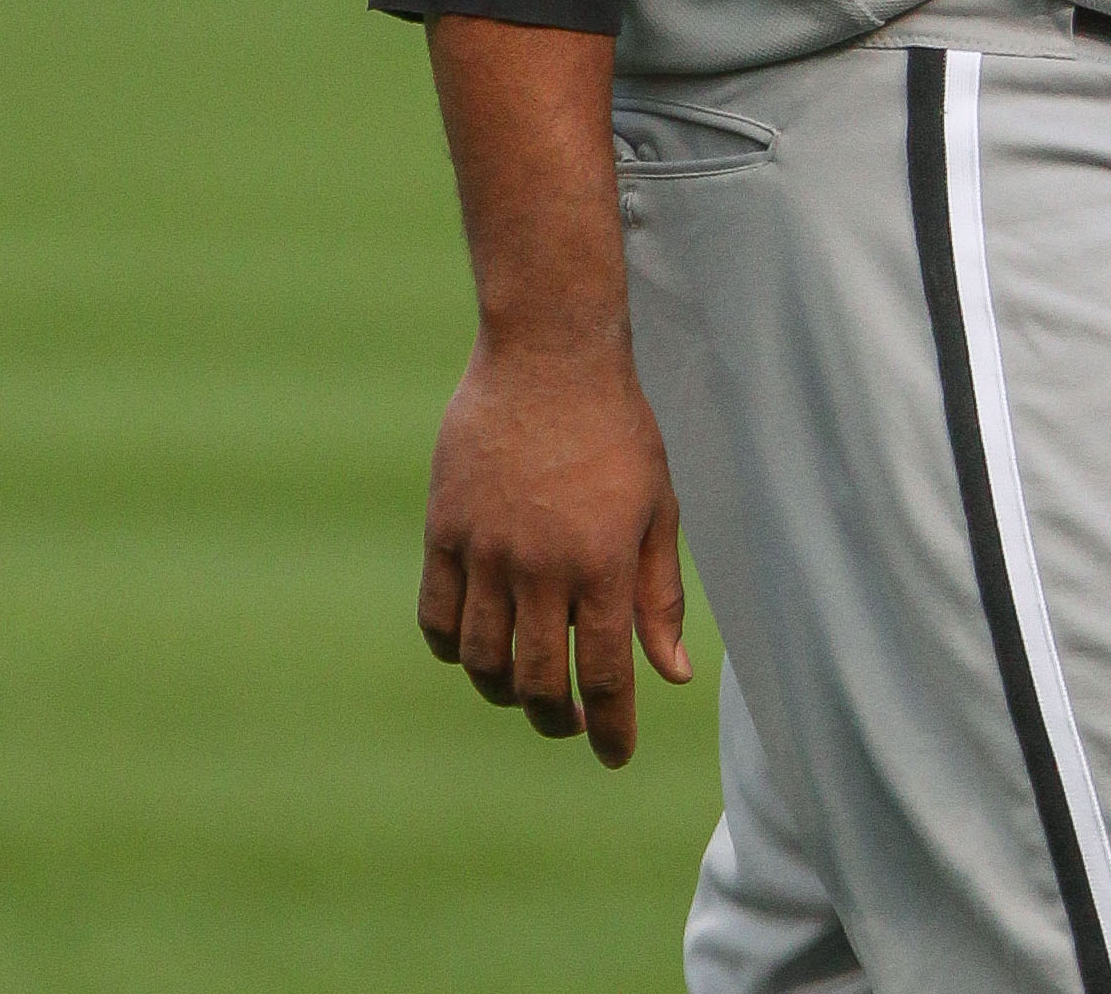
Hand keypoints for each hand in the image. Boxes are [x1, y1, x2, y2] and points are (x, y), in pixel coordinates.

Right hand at [417, 333, 692, 767]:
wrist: (550, 356)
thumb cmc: (618, 428)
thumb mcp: (659, 507)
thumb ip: (660, 595)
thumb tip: (673, 675)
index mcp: (603, 563)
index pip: (606, 675)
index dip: (611, 727)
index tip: (615, 755)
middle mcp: (541, 568)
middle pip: (538, 682)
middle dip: (558, 718)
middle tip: (571, 721)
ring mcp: (486, 551)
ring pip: (481, 661)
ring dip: (504, 690)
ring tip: (527, 687)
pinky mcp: (444, 532)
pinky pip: (436, 619)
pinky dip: (453, 649)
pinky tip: (477, 647)